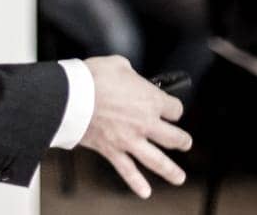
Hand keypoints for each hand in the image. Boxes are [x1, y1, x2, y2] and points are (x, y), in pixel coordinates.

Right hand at [78, 56, 192, 198]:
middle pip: (174, 137)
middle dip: (182, 141)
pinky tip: (145, 192)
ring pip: (157, 160)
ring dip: (171, 170)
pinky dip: (136, 183)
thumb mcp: (118, 64)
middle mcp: (145, 123)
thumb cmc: (93, 78)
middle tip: (185, 143)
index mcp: (151, 100)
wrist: (71, 96)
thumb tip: (129, 76)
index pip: (175, 109)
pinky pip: (127, 171)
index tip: (171, 109)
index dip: (173, 108)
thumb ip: (130, 74)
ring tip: (179, 177)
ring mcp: (130, 140)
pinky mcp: (112, 151)